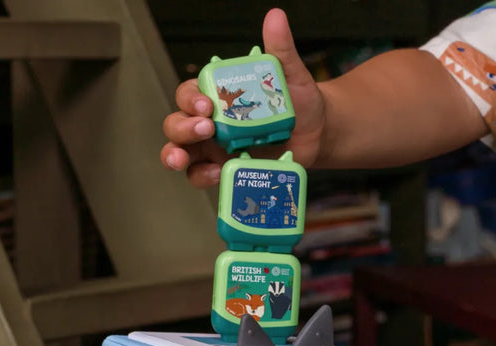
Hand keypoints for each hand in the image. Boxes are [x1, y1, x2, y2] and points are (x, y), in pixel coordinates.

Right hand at [160, 8, 325, 187]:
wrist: (318, 133)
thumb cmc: (300, 101)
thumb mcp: (292, 75)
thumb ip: (280, 50)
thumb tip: (276, 17)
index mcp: (218, 95)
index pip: (190, 94)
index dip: (191, 99)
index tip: (208, 105)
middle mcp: (210, 122)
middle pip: (177, 124)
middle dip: (182, 127)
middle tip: (205, 129)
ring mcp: (215, 149)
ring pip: (182, 152)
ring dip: (176, 155)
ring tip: (184, 160)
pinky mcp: (228, 170)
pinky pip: (204, 176)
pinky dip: (203, 177)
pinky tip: (216, 175)